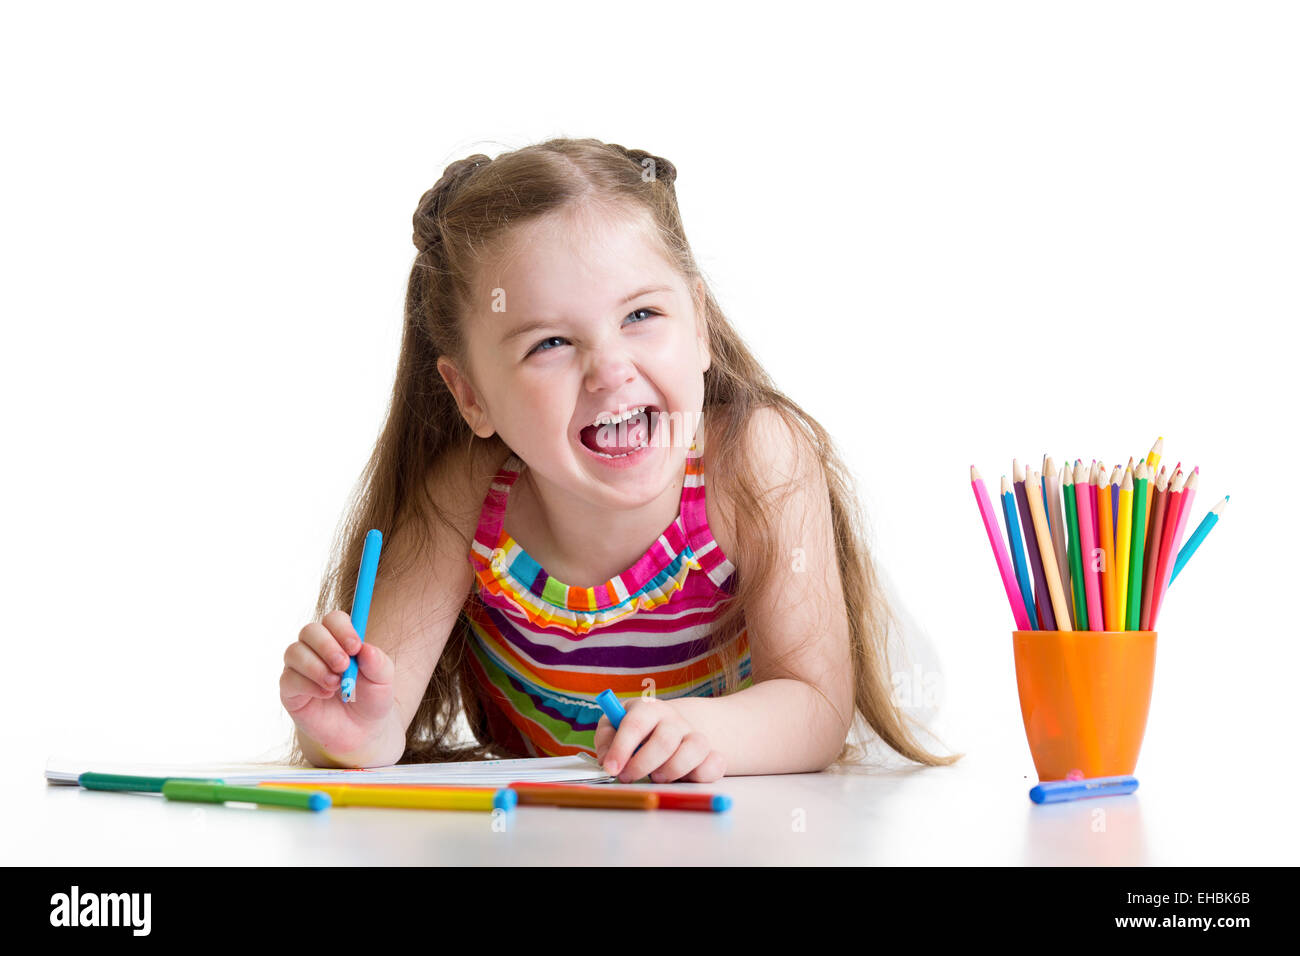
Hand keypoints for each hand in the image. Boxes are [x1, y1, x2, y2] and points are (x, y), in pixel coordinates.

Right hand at [278, 609, 395, 760]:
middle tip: (343, 665)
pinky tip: (325, 694)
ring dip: (316, 667)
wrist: (362, 731)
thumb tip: (366, 649)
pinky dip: (307, 685)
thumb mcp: (383, 681)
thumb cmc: (372, 699)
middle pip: (310, 631)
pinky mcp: (290, 690)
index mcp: (339, 639)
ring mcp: (300, 668)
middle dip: (327, 646)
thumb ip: (378, 663)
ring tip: (336, 685)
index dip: (342, 629)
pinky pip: (288, 678)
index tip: (355, 647)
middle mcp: (315, 649)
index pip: (333, 620)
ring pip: (294, 652)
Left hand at [593, 697, 725, 783]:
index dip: (621, 748)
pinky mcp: (709, 754)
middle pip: (664, 741)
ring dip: (672, 770)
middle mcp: (674, 719)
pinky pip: (715, 764)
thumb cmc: (636, 730)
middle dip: (642, 765)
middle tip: (627, 777)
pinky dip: (702, 775)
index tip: (611, 768)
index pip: (635, 724)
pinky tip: (685, 779)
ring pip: (694, 749)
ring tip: (657, 777)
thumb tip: (607, 760)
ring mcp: (694, 735)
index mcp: (648, 708)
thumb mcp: (613, 726)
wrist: (671, 726)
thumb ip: (606, 740)